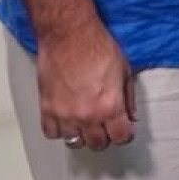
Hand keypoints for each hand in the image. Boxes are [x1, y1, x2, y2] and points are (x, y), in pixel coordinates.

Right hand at [35, 21, 136, 149]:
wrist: (69, 36)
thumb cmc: (96, 47)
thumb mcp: (124, 71)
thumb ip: (128, 98)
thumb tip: (131, 115)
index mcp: (110, 106)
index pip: (121, 137)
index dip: (125, 134)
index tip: (124, 129)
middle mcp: (87, 115)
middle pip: (98, 144)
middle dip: (105, 137)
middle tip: (106, 126)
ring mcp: (64, 114)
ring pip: (74, 142)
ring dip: (82, 135)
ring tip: (86, 123)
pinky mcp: (47, 108)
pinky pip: (51, 133)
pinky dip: (60, 130)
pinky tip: (67, 121)